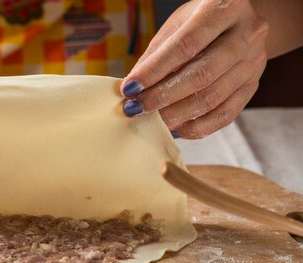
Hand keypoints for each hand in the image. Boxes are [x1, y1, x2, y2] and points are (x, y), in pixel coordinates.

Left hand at [120, 0, 268, 138]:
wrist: (240, 21)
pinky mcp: (254, 84)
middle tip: (136, 109)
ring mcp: (254, 61)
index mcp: (226, 7)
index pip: (185, 45)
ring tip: (152, 121)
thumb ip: (155, 55)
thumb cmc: (200, 21)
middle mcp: (247, 33)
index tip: (129, 89)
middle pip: (201, 75)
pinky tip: (175, 128)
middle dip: (162, 97)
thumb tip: (131, 89)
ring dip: (176, 116)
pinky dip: (197, 127)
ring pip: (212, 98)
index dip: (154, 71)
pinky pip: (225, 115)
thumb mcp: (177, 25)